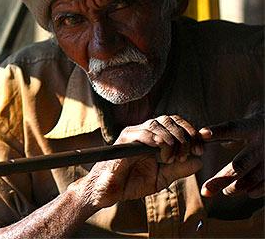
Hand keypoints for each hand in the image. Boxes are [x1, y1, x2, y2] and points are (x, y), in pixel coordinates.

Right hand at [82, 115, 203, 208]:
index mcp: (153, 137)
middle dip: (185, 136)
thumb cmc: (131, 183)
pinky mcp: (123, 141)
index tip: (202, 147)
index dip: (191, 131)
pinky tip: (162, 155)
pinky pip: (142, 133)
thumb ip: (180, 169)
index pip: (174, 123)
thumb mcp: (162, 177)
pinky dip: (157, 141)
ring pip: (158, 124)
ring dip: (172, 141)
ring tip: (171, 159)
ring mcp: (132, 134)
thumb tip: (199, 160)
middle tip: (190, 153)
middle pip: (169, 119)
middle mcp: (143, 132)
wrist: (109, 191)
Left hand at [200, 106, 263, 198]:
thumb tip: (203, 137)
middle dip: (222, 179)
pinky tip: (249, 192)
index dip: (218, 132)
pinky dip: (257, 189)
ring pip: (253, 177)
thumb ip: (229, 132)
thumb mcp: (249, 122)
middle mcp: (263, 143)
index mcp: (253, 127)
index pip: (233, 129)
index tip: (202, 134)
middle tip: (205, 191)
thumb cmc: (262, 125)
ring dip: (237, 187)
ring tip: (227, 191)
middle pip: (240, 165)